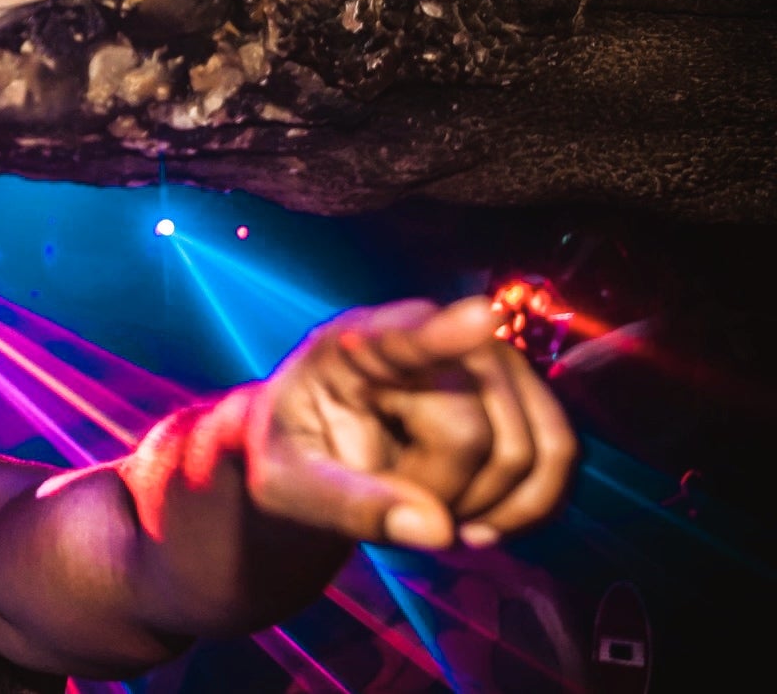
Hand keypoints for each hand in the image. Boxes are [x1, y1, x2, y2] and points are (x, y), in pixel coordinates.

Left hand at [246, 296, 577, 549]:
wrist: (315, 451)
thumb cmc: (293, 455)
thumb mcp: (289, 486)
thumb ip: (350, 505)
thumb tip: (436, 530)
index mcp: (353, 345)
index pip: (405, 338)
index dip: (445, 334)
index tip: (481, 319)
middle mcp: (432, 336)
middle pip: (476, 434)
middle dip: (443, 493)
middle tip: (395, 502)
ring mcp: (488, 360)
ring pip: (533, 449)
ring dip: (489, 504)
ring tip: (430, 506)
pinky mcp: (522, 393)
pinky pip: (561, 455)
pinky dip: (529, 505)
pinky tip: (480, 520)